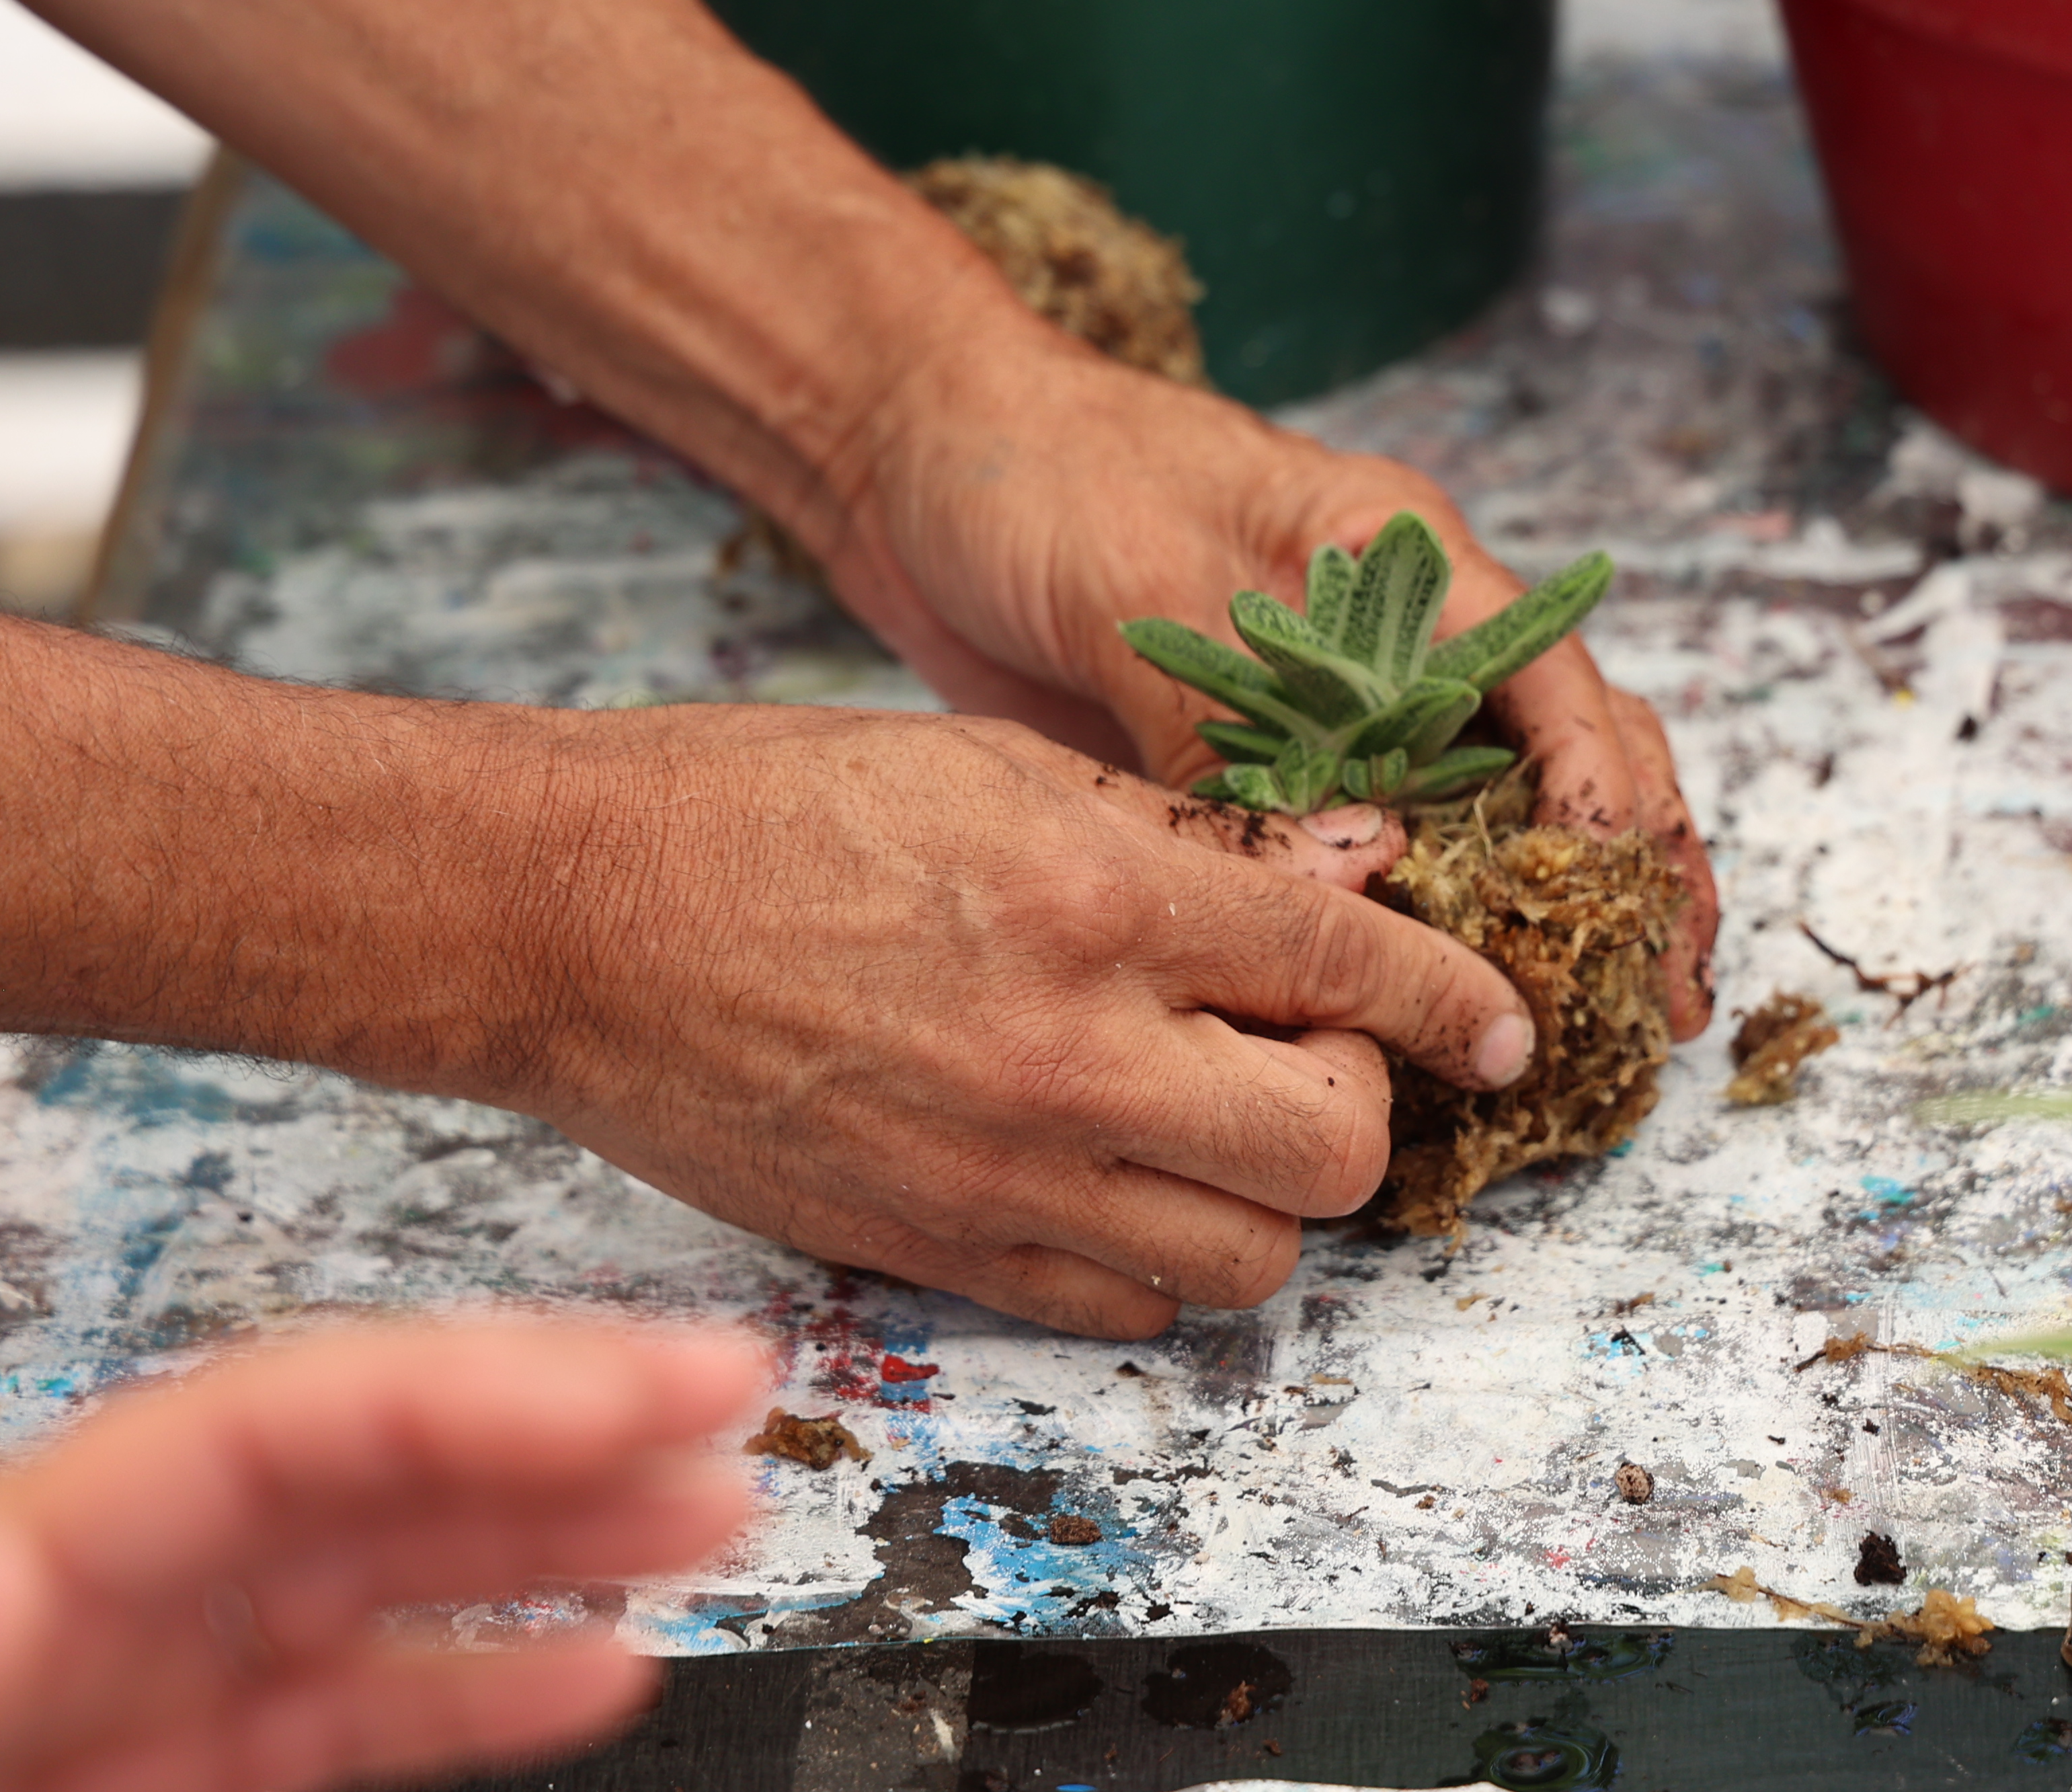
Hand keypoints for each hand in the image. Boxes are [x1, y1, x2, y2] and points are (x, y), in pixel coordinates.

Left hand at [0, 1316, 760, 1791]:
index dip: (449, 1396)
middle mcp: (37, 1629)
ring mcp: (86, 1716)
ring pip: (360, 1589)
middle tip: (726, 1379)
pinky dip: (470, 1690)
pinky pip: (322, 1723)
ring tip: (713, 1499)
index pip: (240, 1443)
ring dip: (545, 1534)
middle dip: (543, 1420)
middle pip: (335, 1480)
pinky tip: (598, 1670)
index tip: (610, 1389)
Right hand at [496, 704, 1536, 1338]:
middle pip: (1334, 1152)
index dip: (1457, 1000)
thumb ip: (1185, 834)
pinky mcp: (931, 1250)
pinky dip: (1158, 1258)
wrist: (570, 917)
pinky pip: (1120, 1307)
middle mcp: (1071, 1055)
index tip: (1501, 1025)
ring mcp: (1000, 1173)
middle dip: (1360, 1104)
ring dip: (1267, 1197)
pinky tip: (1121, 1175)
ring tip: (1214, 1118)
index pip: (1354, 968)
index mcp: (1099, 898)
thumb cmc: (768, 806)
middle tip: (1312, 1053)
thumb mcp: (1000, 764)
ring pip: (1248, 1261)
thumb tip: (1352, 862)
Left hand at [797, 317, 1722, 1035]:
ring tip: (1607, 1027)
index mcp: (1401, 553)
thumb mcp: (1144, 578)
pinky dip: (1421, 934)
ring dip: (1547, 916)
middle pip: (1560, 754)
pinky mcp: (1261, 768)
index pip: (1549, 673)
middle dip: (1629, 870)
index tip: (1616, 882)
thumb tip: (1320, 869)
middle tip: (1665, 994)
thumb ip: (1227, 717)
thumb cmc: (1045, 473)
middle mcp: (1394, 635)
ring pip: (1484, 820)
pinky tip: (1447, 1013)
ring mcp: (1334, 707)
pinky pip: (1366, 861)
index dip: (1602, 782)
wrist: (922, 461)